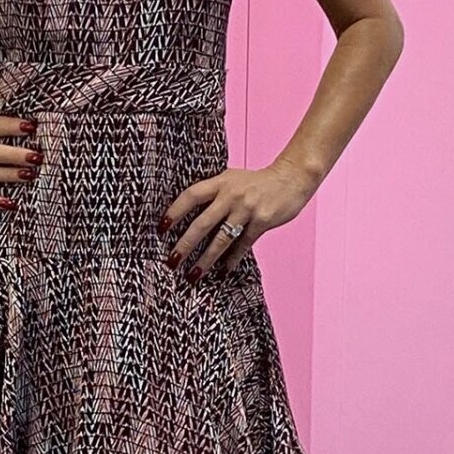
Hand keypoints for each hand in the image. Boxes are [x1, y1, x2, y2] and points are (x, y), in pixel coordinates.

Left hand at [160, 160, 316, 276]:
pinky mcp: (263, 221)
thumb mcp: (232, 179)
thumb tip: (189, 216)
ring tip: (193, 275)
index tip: (161, 228)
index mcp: (221, 182)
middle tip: (172, 262)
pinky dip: (232, 259)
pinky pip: (243, 245)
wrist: (291, 178)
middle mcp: (232, 195)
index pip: (191, 195)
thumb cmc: (257, 182)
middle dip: (185, 245)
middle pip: (202, 223)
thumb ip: (214, 193)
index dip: (175, 211)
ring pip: (222, 239)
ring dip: (206, 260)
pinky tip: (223, 271)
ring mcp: (248, 209)